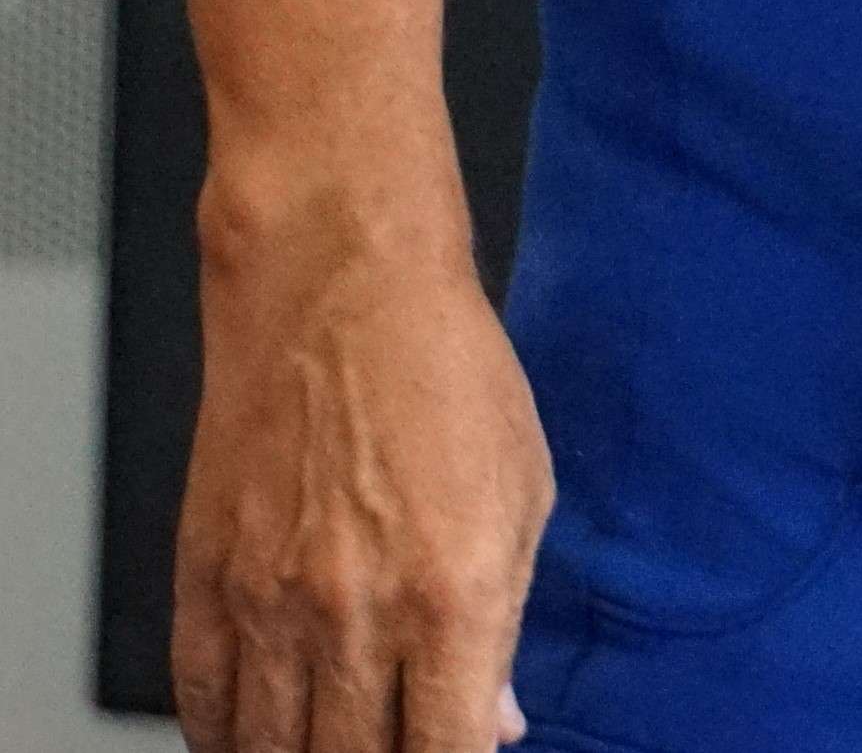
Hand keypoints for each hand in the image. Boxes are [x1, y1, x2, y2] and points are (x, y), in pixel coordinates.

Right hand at [177, 202, 550, 752]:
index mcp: (455, 595)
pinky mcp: (203, 582)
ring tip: (335, 743)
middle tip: (394, 741)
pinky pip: (203, 706)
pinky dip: (229, 737)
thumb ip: (505, 624)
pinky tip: (262, 734)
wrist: (340, 290)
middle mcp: (355, 614)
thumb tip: (494, 722)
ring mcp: (268, 605)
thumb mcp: (522, 495)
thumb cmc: (447, 372)